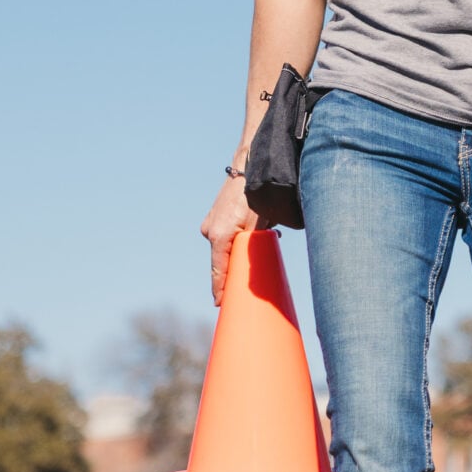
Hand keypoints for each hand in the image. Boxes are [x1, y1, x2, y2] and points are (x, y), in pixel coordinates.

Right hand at [200, 174, 258, 301]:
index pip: (218, 271)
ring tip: (251, 257)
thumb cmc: (256, 196)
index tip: (220, 305)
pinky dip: (234, 242)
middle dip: (231, 273)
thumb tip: (259, 266)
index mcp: (219, 236)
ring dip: (235, 254)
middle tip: (238, 289)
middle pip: (220, 262)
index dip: (219, 290)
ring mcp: (210, 223)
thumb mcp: (261, 225)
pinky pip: (224, 237)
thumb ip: (256, 246)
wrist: (248, 166)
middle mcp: (210, 231)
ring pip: (223, 248)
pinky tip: (248, 240)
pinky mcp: (214, 216)